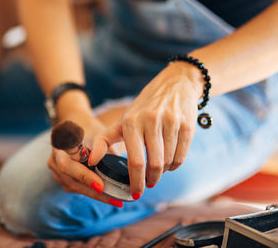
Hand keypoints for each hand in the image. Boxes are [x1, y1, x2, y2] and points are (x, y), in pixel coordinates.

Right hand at [47, 107, 123, 206]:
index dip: (84, 176)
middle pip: (70, 180)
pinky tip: (107, 197)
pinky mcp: (62, 178)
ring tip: (114, 200)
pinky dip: (91, 192)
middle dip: (93, 191)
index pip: (68, 166)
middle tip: (113, 199)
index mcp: (58, 145)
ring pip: (73, 187)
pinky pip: (75, 188)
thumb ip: (103, 150)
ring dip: (93, 195)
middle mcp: (54, 160)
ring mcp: (55, 171)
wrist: (77, 125)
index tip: (101, 185)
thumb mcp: (97, 135)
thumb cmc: (90, 130)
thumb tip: (121, 167)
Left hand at [90, 62, 203, 198]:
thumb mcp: (123, 119)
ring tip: (157, 171)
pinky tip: (169, 164)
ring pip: (168, 162)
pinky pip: (181, 156)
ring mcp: (171, 122)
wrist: (175, 84)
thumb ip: (105, 140)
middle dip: (150, 181)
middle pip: (154, 164)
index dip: (136, 181)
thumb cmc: (144, 107)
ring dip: (162, 172)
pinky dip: (175, 165)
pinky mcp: (187, 125)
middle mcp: (151, 121)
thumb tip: (90, 162)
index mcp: (131, 122)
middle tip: (147, 185)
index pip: (135, 161)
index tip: (135, 193)